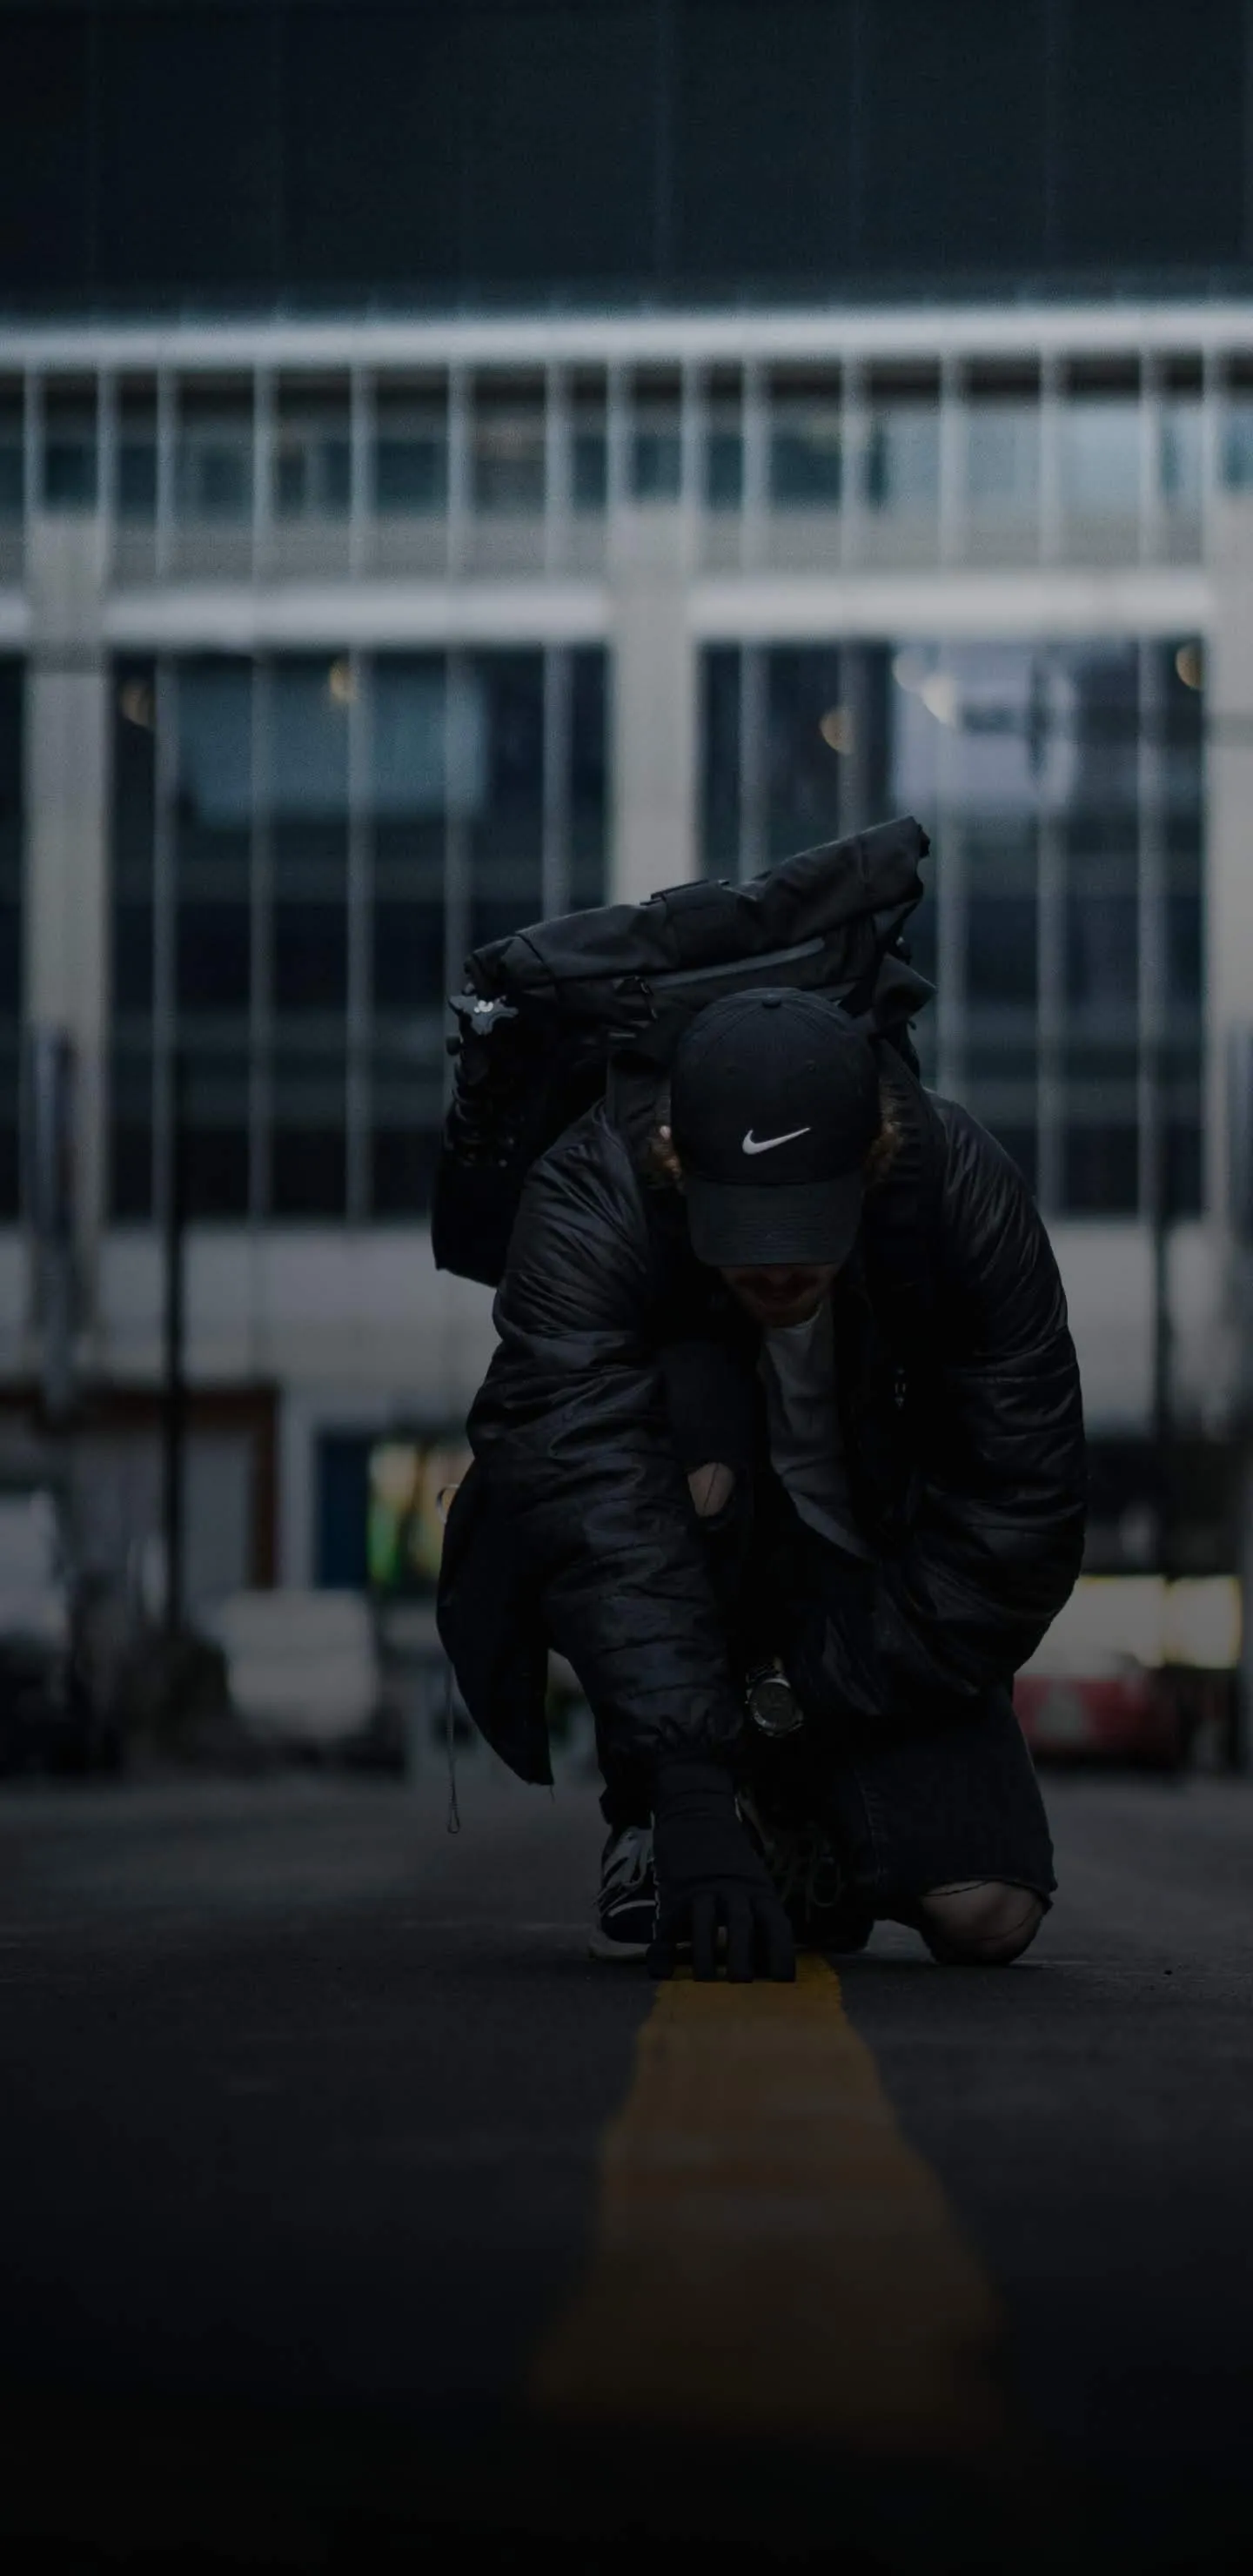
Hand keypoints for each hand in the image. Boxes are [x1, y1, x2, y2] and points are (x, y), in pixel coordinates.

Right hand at [648, 1759, 794, 1982]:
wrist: (695, 1812)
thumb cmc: (728, 1860)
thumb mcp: (754, 1881)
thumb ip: (760, 1915)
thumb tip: (768, 1966)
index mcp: (759, 1891)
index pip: (776, 1925)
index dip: (781, 1955)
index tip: (783, 1983)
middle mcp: (733, 1891)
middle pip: (741, 1925)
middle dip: (743, 1958)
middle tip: (743, 1986)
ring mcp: (701, 1891)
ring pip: (704, 1924)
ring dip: (704, 1956)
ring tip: (704, 1982)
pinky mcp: (673, 1894)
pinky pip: (667, 1927)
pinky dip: (663, 1953)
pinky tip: (661, 1973)